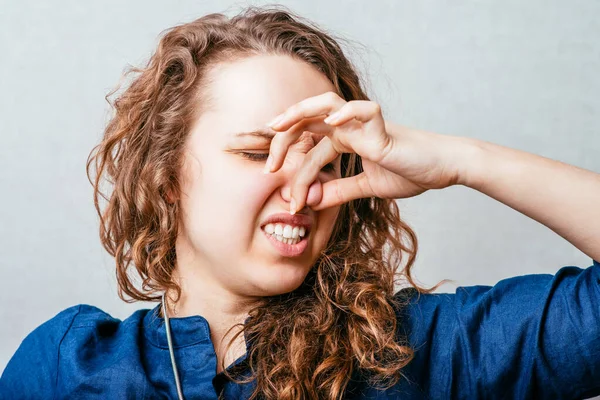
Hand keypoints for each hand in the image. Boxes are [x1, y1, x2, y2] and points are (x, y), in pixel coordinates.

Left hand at [265, 91, 468, 213]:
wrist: (441, 168)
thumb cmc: (408, 172)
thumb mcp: (366, 187)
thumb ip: (339, 191)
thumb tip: (312, 201)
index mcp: (344, 140)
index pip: (309, 150)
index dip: (295, 176)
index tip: (290, 203)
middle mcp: (349, 127)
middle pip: (307, 120)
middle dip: (282, 139)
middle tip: (269, 167)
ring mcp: (365, 125)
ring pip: (326, 103)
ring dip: (299, 112)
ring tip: (278, 125)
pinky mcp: (383, 128)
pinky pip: (364, 110)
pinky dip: (347, 111)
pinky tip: (332, 122)